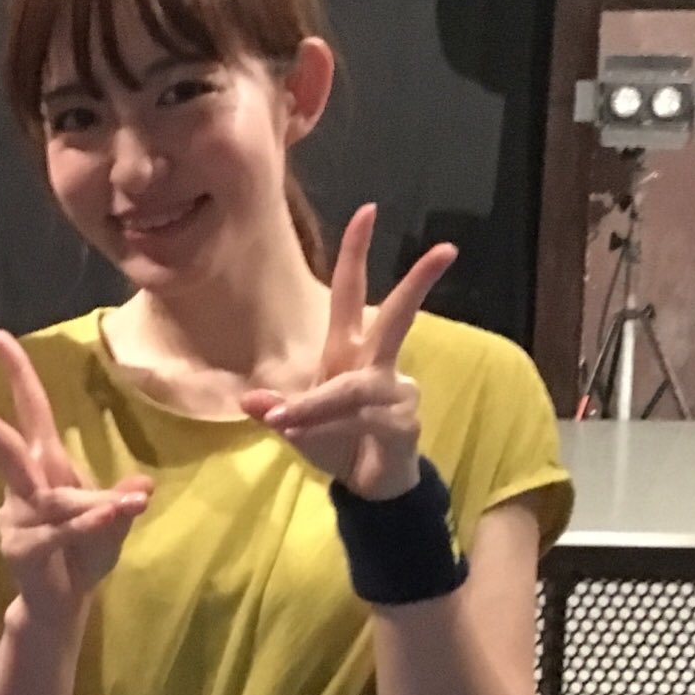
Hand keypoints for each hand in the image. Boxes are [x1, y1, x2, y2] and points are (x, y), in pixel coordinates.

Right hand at [0, 331, 152, 620]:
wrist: (61, 607)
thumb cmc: (81, 556)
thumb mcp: (111, 524)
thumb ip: (121, 503)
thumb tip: (143, 485)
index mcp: (45, 468)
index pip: (30, 412)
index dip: (17, 375)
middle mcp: (26, 489)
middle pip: (6, 449)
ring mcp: (18, 520)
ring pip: (53, 501)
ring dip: (92, 506)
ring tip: (128, 506)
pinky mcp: (23, 550)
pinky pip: (61, 533)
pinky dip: (90, 525)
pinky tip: (116, 516)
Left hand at [239, 203, 455, 499]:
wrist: (368, 484)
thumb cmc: (336, 443)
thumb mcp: (295, 426)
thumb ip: (276, 411)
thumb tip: (249, 401)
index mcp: (346, 351)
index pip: (352, 293)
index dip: (356, 253)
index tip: (367, 211)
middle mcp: (374, 362)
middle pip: (397, 316)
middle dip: (418, 283)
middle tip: (445, 249)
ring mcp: (394, 389)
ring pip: (352, 388)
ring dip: (315, 407)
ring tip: (285, 423)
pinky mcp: (403, 420)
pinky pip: (360, 420)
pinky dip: (330, 430)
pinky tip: (324, 447)